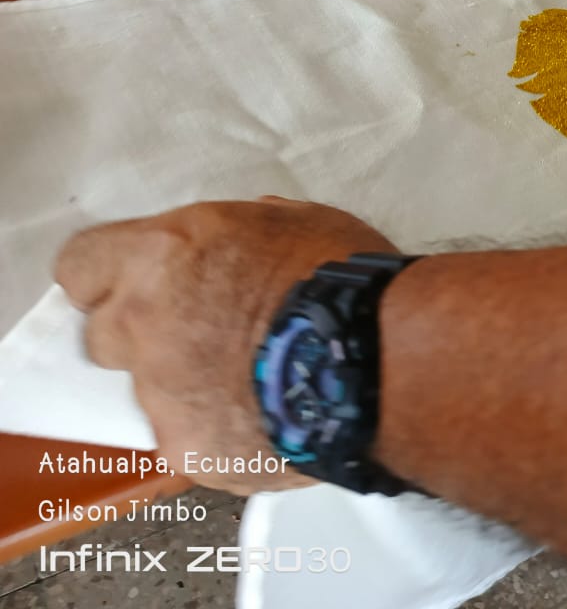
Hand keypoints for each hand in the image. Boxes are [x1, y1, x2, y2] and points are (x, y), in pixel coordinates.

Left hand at [56, 197, 398, 493]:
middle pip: (104, 335)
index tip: (137, 283)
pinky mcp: (190, 449)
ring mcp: (162, 394)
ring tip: (259, 380)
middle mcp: (146, 324)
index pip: (81, 264)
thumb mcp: (294, 222)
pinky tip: (273, 416)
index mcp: (163, 256)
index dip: (109, 276)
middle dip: (146, 335)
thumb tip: (236, 248)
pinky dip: (225, 431)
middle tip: (207, 333)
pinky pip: (193, 438)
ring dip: (192, 386)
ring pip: (153, 393)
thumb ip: (237, 236)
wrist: (380, 357)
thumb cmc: (346, 281)